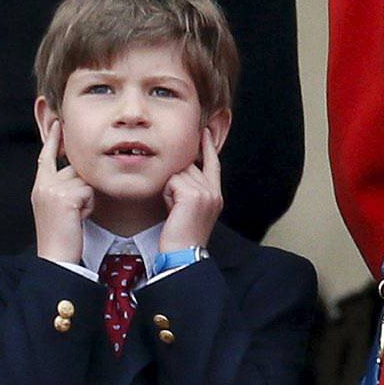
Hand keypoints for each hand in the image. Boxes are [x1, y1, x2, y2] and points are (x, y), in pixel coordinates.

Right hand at [32, 116, 92, 264]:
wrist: (55, 257)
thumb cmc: (59, 236)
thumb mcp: (55, 206)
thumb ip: (61, 187)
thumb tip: (78, 174)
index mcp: (39, 186)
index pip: (45, 156)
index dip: (52, 139)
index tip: (57, 123)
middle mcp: (43, 184)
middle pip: (74, 169)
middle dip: (81, 187)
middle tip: (73, 213)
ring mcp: (53, 189)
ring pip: (84, 180)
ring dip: (87, 198)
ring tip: (76, 217)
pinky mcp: (66, 197)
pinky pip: (89, 191)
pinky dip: (89, 206)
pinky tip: (78, 218)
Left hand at [159, 127, 223, 254]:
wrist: (184, 253)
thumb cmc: (182, 234)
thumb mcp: (193, 208)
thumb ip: (192, 189)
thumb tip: (182, 170)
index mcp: (216, 195)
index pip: (213, 164)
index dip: (208, 147)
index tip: (204, 131)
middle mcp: (213, 191)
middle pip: (189, 167)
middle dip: (176, 181)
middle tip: (177, 207)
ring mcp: (205, 192)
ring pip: (178, 173)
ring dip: (170, 189)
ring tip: (175, 210)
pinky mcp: (193, 194)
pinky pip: (171, 181)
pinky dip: (167, 194)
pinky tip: (172, 209)